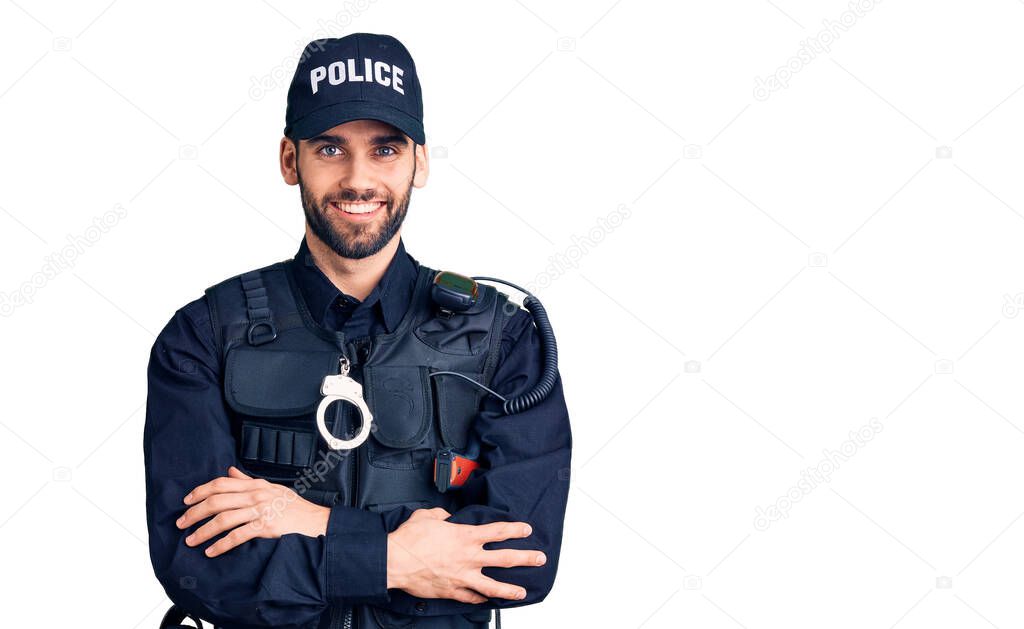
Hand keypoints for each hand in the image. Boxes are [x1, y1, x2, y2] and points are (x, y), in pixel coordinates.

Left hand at [177, 466, 329, 556]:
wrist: (315, 521)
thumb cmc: (293, 506)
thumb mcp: (271, 488)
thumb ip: (248, 481)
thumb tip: (229, 471)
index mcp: (255, 485)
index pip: (221, 484)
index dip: (200, 491)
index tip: (187, 501)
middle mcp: (255, 495)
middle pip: (217, 501)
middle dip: (195, 513)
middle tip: (181, 523)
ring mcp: (260, 511)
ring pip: (223, 519)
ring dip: (203, 531)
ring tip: (191, 540)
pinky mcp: (265, 527)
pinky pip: (237, 536)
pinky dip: (221, 544)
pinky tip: (211, 551)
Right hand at [387, 507, 545, 603]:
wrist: (396, 561)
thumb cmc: (410, 539)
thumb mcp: (427, 516)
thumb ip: (441, 515)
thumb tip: (446, 516)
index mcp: (465, 536)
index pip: (498, 531)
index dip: (515, 529)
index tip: (527, 529)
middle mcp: (469, 557)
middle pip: (505, 558)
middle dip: (525, 558)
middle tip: (539, 558)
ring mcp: (463, 576)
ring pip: (494, 585)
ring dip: (510, 589)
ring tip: (523, 592)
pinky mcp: (453, 590)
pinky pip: (471, 596)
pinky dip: (480, 598)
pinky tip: (486, 600)